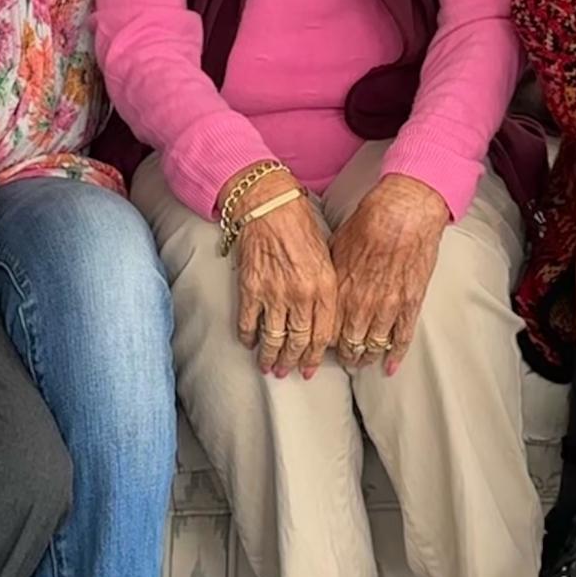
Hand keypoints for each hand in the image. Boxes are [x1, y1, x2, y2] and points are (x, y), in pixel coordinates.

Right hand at [233, 175, 336, 377]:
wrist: (269, 203)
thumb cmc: (301, 224)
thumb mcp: (327, 256)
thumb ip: (326, 288)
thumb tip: (324, 318)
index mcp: (325, 287)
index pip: (323, 335)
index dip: (315, 356)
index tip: (310, 368)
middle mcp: (302, 295)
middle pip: (298, 342)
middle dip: (293, 363)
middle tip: (288, 373)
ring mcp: (275, 294)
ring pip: (273, 338)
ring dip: (270, 357)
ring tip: (268, 367)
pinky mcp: (251, 288)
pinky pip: (248, 323)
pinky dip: (248, 337)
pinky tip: (248, 343)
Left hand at [328, 174, 449, 371]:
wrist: (404, 213)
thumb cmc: (369, 222)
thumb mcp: (336, 247)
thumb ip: (329, 275)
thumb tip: (320, 288)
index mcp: (338, 290)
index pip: (324, 331)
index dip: (320, 343)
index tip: (319, 347)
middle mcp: (360, 304)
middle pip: (347, 345)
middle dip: (342, 356)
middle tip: (341, 359)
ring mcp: (387, 307)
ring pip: (372, 346)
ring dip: (365, 357)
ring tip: (362, 361)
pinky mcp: (411, 304)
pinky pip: (401, 338)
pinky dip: (395, 355)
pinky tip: (389, 366)